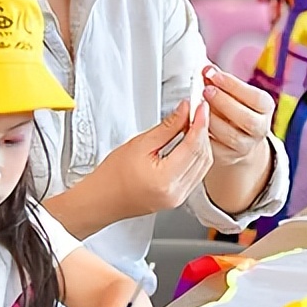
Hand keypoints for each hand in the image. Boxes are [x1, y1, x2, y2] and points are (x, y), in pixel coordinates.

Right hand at [89, 102, 213, 217]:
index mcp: (164, 179)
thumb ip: (167, 127)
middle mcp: (175, 192)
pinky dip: (197, 156)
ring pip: (204, 165)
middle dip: (203, 131)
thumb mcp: (139, 144)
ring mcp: (179, 197)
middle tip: (197, 112)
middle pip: (203, 155)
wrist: (102, 199)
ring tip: (192, 125)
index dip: (200, 123)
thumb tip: (184, 111)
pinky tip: (189, 143)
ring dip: (201, 143)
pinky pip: (197, 174)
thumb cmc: (112, 176)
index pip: (193, 146)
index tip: (200, 107)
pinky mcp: (178, 198)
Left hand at [201, 66, 273, 167]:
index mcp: (265, 108)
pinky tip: (193, 121)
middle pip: (245, 119)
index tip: (213, 74)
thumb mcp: (233, 91)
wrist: (239, 135)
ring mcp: (245, 145)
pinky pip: (214, 147)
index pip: (255, 98)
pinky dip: (202, 133)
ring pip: (229, 135)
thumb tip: (205, 68)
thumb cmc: (234, 106)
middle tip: (205, 90)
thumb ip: (219, 79)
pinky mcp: (228, 157)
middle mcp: (259, 128)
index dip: (234, 86)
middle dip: (222, 102)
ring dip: (211, 119)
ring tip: (197, 105)